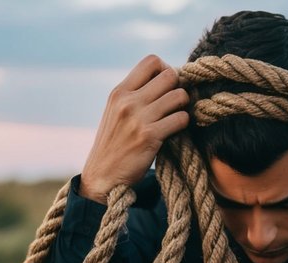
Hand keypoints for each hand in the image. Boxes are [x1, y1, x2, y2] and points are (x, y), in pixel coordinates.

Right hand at [79, 55, 190, 203]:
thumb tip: (166, 79)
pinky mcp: (150, 137)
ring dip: (183, 106)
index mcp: (119, 91)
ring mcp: (138, 118)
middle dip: (179, 87)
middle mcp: (128, 101)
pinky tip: (176, 130)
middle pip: (170, 75)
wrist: (103, 175)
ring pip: (179, 96)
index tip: (167, 86)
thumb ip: (135, 95)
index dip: (167, 69)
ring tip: (176, 116)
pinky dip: (183, 123)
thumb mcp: (115, 112)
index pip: (151, 61)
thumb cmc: (114, 144)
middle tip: (175, 103)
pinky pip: (181, 119)